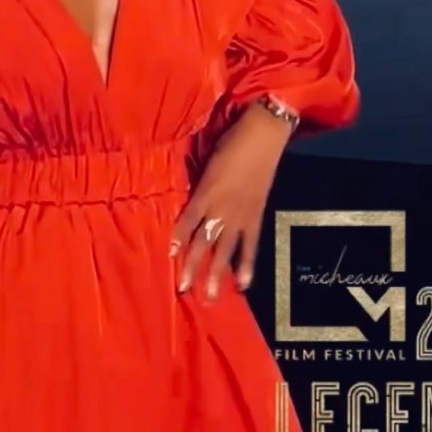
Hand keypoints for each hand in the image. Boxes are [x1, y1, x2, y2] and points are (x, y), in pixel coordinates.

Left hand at [171, 105, 290, 299]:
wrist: (263, 135)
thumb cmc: (231, 142)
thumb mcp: (208, 161)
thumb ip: (199, 184)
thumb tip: (192, 201)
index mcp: (206, 191)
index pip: (187, 221)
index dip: (177, 238)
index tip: (168, 255)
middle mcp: (220, 207)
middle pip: (202, 241)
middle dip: (192, 265)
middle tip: (183, 289)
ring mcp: (240, 215)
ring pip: (224, 249)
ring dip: (216, 274)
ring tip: (208, 296)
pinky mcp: (256, 216)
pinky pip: (251, 245)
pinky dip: (247, 264)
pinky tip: (243, 284)